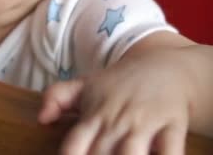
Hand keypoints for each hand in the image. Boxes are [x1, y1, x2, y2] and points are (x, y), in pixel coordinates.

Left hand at [38, 49, 192, 154]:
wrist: (164, 67)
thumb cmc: (119, 83)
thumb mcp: (84, 85)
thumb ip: (56, 97)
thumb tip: (41, 119)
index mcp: (93, 115)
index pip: (74, 145)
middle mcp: (117, 121)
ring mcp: (145, 123)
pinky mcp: (173, 125)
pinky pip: (170, 150)